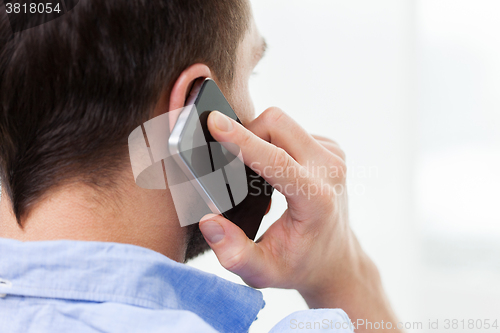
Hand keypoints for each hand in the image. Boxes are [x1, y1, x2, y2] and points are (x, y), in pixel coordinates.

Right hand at [200, 107, 351, 291]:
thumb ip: (234, 253)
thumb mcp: (264, 271)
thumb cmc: (299, 265)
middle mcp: (330, 170)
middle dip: (246, 135)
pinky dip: (272, 142)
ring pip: (281, 123)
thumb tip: (209, 221)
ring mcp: (333, 156)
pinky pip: (291, 129)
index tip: (214, 123)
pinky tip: (273, 170)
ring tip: (256, 176)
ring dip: (259, 139)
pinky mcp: (330, 148)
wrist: (335, 259)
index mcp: (316, 199)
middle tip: (232, 164)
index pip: (275, 159)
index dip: (242, 140)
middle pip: (276, 125)